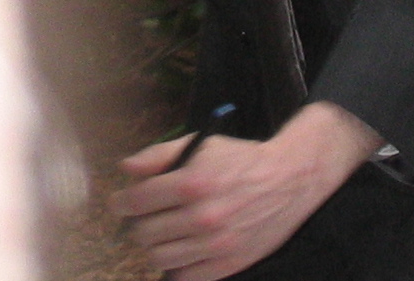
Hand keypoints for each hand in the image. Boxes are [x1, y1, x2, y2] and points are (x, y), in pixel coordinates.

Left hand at [111, 102, 379, 280]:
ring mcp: (214, 245)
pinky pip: (182, 275)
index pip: (135, 202)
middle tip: (150, 215)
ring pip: (158, 257)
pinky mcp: (225, 265)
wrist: (291, 180)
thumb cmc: (244, 160)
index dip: (123, 202)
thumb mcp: (205, 146)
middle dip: (140, 222)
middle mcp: (201, 216)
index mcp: (192, 183)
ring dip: (156, 244)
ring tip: (166, 232)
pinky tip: (186, 247)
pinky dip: (178, 263)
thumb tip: (126, 168)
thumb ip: (161, 155)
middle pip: (143, 232)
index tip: (125, 202)